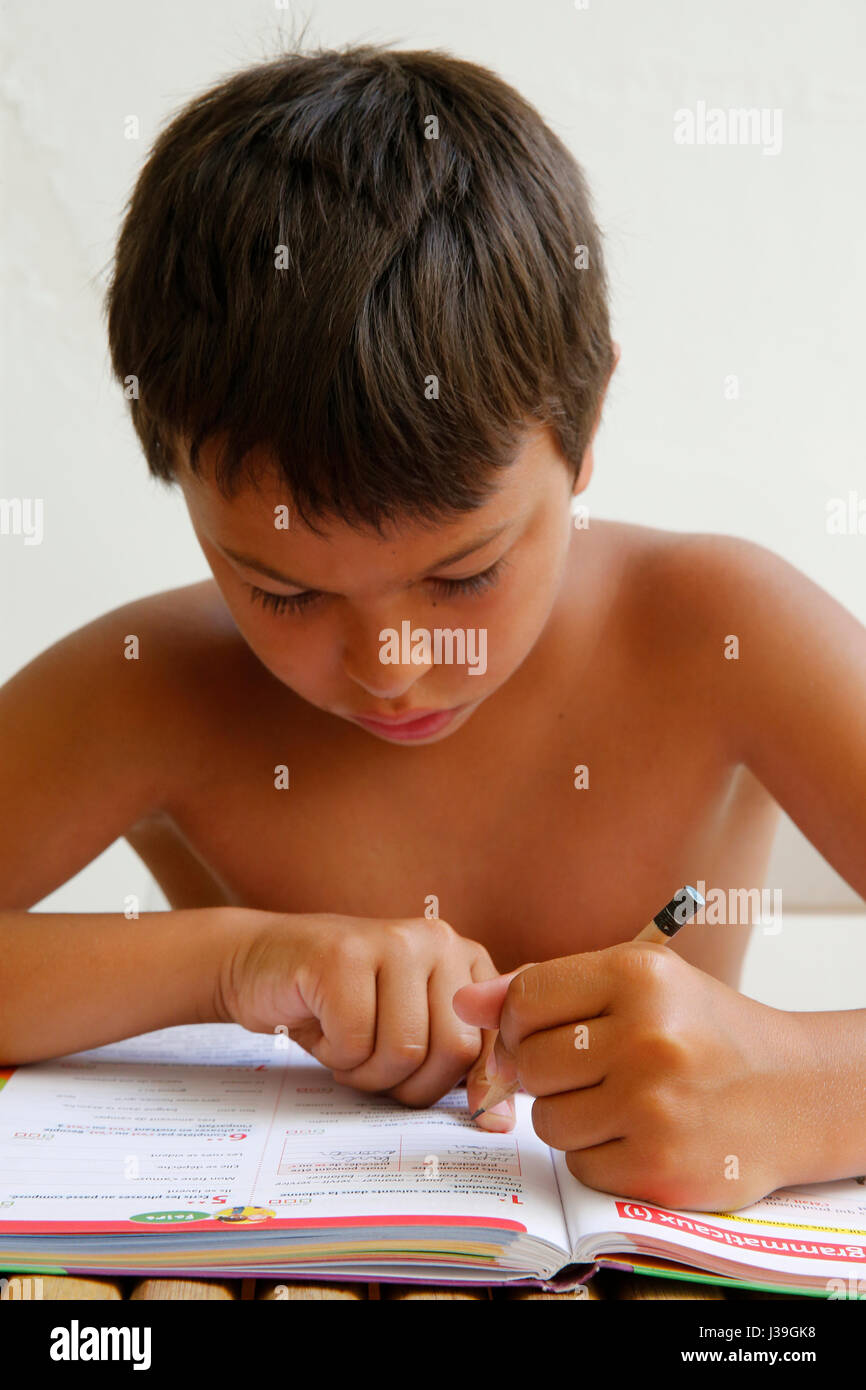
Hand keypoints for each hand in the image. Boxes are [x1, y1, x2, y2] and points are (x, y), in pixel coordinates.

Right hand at [216, 909, 507, 1115]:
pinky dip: (335, 1055)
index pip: (494, 1039)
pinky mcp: (342, 955)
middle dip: (412, 1086)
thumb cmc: (340, 1005)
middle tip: (376, 1071)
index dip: (482, 1087)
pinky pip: (355, 1041)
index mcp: (464, 958)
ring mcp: (391, 941)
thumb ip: (457, 1061)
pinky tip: (322, 1028)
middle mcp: (437, 940)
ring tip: (347, 1047)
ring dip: (368, 1073)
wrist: (261, 962)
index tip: (470, 1117)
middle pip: (454, 1050)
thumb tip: (500, 1122)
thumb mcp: (410, 1028)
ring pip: (405, 1050)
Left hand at [453, 942, 807, 1209]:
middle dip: (548, 1071)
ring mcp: (654, 1106)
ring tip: (622, 1100)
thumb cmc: (700, 1030)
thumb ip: (545, 987)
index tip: (545, 1029)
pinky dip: (599, 1156)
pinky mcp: (658, 1167)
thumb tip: (463, 1003)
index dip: (521, 1020)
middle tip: (594, 1068)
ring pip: (548, 1120)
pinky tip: (639, 1134)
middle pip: (532, 1063)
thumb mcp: (636, 983)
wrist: (791, 1091)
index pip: (525, 997)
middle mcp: (647, 1037)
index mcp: (638, 975)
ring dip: (573, 1116)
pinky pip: (579, 1166)